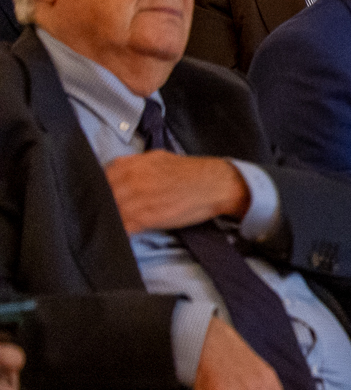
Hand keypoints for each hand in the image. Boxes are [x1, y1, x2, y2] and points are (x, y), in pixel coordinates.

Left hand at [106, 152, 250, 234]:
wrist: (213, 184)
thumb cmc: (190, 171)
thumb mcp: (158, 157)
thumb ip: (134, 165)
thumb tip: (119, 172)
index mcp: (130, 165)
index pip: (99, 179)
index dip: (98, 188)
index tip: (99, 195)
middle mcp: (129, 181)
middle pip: (102, 197)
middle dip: (102, 205)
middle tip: (102, 211)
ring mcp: (136, 201)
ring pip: (110, 213)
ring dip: (109, 219)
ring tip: (110, 223)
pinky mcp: (145, 219)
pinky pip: (123, 228)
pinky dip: (120, 231)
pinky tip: (122, 231)